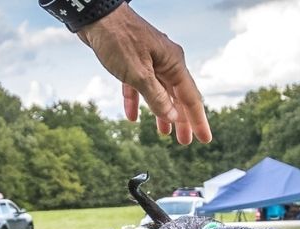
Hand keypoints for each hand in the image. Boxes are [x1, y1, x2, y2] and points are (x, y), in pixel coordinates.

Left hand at [78, 4, 210, 144]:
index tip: (204, 139)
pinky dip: (137, 101)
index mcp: (173, 63)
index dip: (197, 121)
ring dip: (161, 113)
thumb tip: (172, 117)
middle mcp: (165, 61)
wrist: (94, 15)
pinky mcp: (133, 60)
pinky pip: (138, 86)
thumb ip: (157, 98)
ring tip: (163, 133)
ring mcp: (149, 60)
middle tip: (184, 142)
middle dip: (181, 120)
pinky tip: (132, 117)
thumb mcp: (139, 74)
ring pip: (159, 92)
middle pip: (177, 96)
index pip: (191, 97)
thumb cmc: (118, 39)